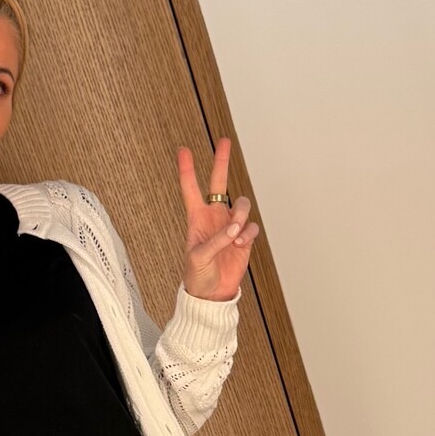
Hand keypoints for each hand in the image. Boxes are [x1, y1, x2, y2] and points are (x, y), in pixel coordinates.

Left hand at [176, 138, 257, 300]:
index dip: (186, 169)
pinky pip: (251, 225)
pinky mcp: (243, 238)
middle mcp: (214, 217)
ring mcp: (230, 226)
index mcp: (196, 218)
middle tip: (224, 141)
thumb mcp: (198, 258)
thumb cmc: (197, 276)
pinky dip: (248, 232)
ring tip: (234, 233)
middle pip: (218, 183)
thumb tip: (233, 228)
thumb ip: (215, 240)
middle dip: (221, 162)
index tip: (183, 150)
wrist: (212, 294)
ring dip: (240, 215)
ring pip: (241, 204)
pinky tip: (240, 243)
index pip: (190, 188)